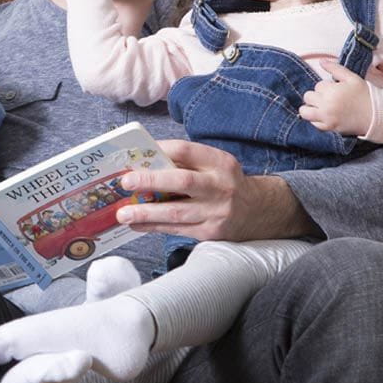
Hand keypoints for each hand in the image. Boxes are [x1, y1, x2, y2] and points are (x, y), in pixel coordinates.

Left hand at [114, 139, 316, 240]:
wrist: (259, 211)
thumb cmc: (225, 183)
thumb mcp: (214, 165)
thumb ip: (186, 161)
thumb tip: (144, 161)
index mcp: (220, 162)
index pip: (187, 150)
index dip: (160, 150)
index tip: (137, 154)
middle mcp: (220, 186)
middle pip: (182, 181)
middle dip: (151, 181)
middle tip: (126, 181)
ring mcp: (216, 212)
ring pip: (176, 213)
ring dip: (145, 213)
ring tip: (122, 213)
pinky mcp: (211, 232)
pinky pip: (177, 229)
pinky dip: (153, 227)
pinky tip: (136, 224)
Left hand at [299, 61, 372, 135]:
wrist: (375, 116)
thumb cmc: (364, 95)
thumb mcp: (352, 78)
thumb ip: (335, 68)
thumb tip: (321, 61)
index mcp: (331, 91)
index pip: (317, 86)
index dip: (326, 87)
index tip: (335, 90)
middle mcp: (326, 104)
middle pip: (308, 97)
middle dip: (316, 96)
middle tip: (328, 98)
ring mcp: (326, 118)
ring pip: (304, 111)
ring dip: (310, 108)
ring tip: (320, 107)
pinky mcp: (328, 128)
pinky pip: (312, 123)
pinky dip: (315, 119)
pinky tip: (325, 116)